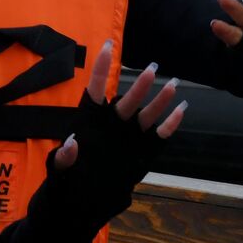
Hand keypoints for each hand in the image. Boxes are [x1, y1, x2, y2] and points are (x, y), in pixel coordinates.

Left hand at [51, 40, 185, 169]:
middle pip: (127, 101)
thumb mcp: (61, 169)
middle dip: (140, 86)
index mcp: (91, 120)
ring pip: (147, 114)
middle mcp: (113, 124)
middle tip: (152, 69)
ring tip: (173, 84)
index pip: (96, 90)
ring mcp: (130, 136)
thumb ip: (64, 157)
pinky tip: (181, 110)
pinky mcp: (144, 150)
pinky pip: (160, 134)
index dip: (102, 69)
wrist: (87, 197)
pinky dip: (171, 123)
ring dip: (160, 100)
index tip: (108, 45)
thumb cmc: (70, 177)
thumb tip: (71, 143)